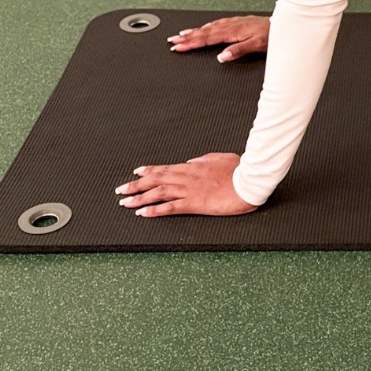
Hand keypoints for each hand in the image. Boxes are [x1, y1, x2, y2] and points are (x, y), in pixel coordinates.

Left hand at [115, 153, 257, 217]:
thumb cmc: (238, 170)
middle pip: (155, 180)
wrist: (249, 182)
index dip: (148, 171)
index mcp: (193, 167)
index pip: (165, 168)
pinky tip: (142, 213)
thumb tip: (192, 161)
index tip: (136, 172)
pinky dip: (154, 210)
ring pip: (158, 193)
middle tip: (121, 190)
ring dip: (139, 198)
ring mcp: (189, 190)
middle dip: (136, 185)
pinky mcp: (194, 204)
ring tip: (125, 203)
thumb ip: (204, 160)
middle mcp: (186, 177)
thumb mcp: (220, 158)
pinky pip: (170, 207)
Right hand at [167, 15, 269, 62]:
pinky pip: (216, 24)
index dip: (191, 43)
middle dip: (187, 37)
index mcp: (232, 32)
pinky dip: (206, 27)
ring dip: (194, 31)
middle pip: (204, 32)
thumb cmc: (271, 36)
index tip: (178, 46)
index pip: (207, 39)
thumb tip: (221, 57)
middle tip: (172, 41)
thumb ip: (238, 50)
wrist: (282, 26)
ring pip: (208, 27)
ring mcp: (233, 23)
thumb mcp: (256, 45)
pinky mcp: (237, 22)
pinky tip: (203, 28)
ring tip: (181, 35)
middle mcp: (230, 26)